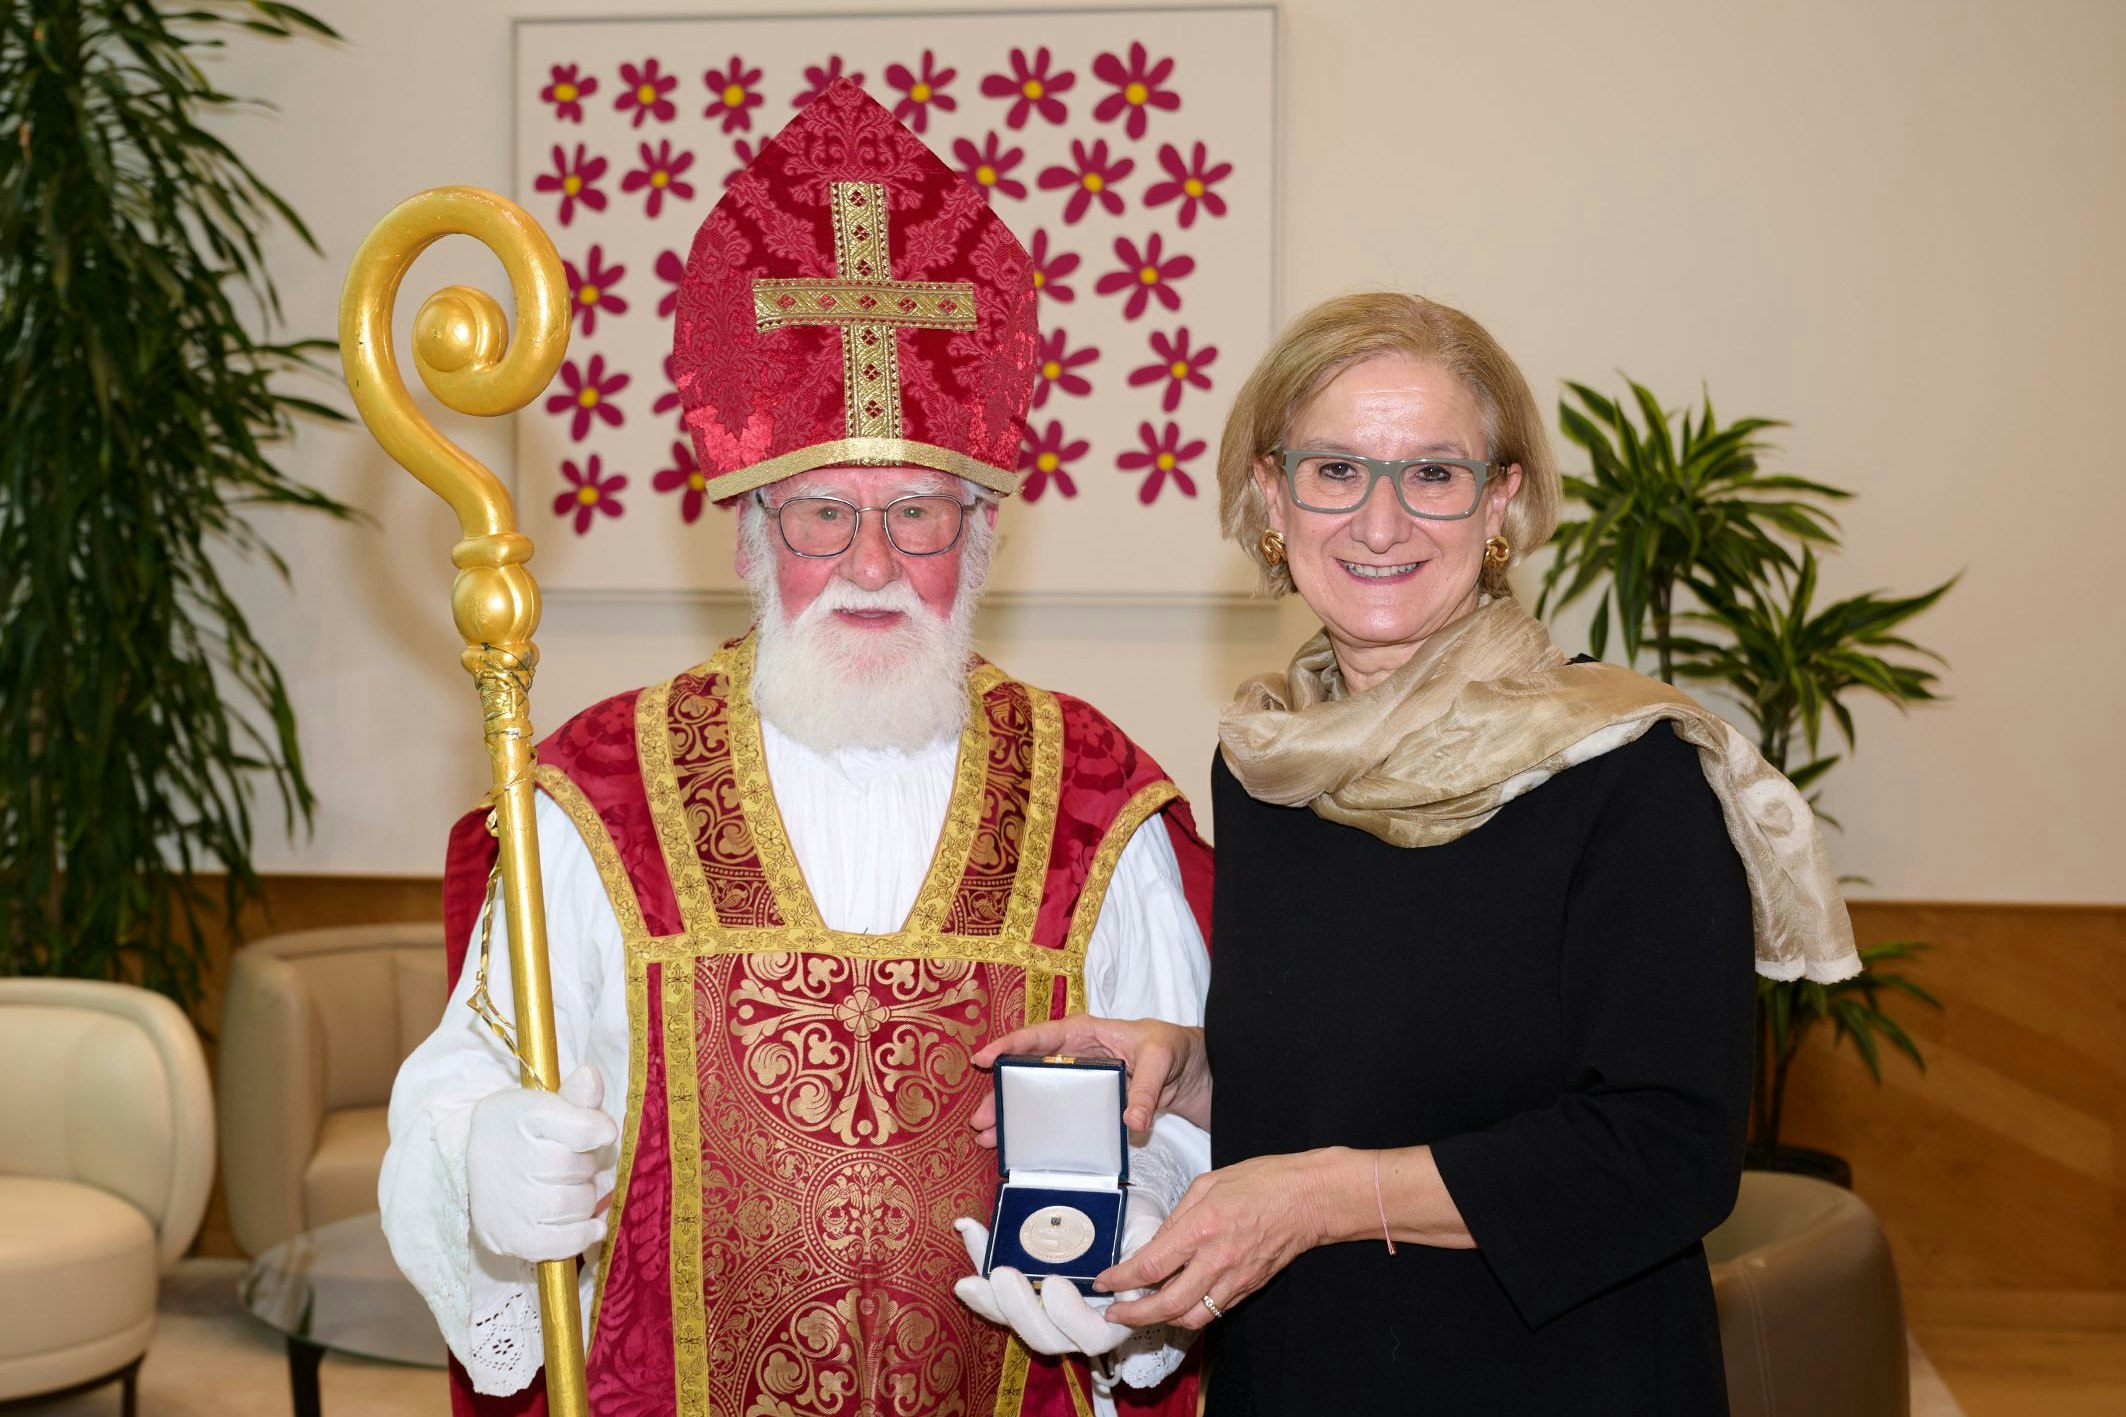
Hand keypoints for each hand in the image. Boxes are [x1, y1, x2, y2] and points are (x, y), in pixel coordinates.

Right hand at [467, 1064, 617, 1262]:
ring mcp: (509, 1203)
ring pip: (578, 1204)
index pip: (582, 1130)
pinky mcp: (511, 1239)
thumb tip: (590, 1076)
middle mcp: (510, 1160)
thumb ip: (575, 1096)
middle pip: (579, 1168)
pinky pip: (565, 1243)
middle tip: (571, 1161)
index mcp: (519, 1117)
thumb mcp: (543, 1104)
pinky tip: (587, 1223)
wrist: (476, 1168)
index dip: (599, 1131)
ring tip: (565, 1186)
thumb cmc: (520, 1132)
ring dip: (583, 1197)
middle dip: (586, 1165)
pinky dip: (584, 1233)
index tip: (600, 1132)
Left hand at [952, 1191, 1167, 1358]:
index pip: (1093, 1335)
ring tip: (968, 1280)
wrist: (1121, 1210)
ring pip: (1015, 1324)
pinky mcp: (1022, 1296)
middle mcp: (1078, 1325)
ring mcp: (1047, 1313)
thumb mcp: (1150, 1234)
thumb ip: (1142, 1255)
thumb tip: (1130, 1274)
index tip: (1054, 1283)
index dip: (1071, 1317)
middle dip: (1019, 1309)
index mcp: (1115, 1318)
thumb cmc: (1138, 1224)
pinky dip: (978, 1272)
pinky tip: (968, 1233)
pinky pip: (996, 1299)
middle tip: (1002, 1274)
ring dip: (988, 1302)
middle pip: (1046, 1338)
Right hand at [970, 1015, 1210, 1137]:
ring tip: (988, 1138)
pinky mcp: (1087, 1101)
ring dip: (1013, 1115)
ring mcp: (1078, 1079)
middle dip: (1002, 1094)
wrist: (1193, 1070)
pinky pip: (1056, 1112)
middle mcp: (1074, 1054)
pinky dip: (1037, 1127)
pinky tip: (1019, 1145)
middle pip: (1028, 1071)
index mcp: (1085, 1033)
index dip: (1009, 1045)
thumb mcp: (1161, 1060)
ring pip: (1036, 1094)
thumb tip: (1132, 1121)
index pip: (1040, 1036)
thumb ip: (1147, 1089)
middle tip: (980, 1120)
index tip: (984, 1058)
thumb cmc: (1174, 1048)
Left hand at [1095, 1153, 1329, 1329]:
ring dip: (1161, 1321)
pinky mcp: (1248, 1288)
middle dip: (1134, 1315)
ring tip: (1142, 1314)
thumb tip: (1156, 1242)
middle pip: (1167, 1304)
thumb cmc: (1261, 1182)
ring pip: (1191, 1318)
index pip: (1151, 1265)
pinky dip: (1190, 1314)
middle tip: (1114, 1314)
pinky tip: (1176, 1305)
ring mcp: (1235, 1279)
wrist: (1309, 1199)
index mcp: (1202, 1228)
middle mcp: (1216, 1260)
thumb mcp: (1208, 1184)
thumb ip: (1177, 1216)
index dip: (1122, 1279)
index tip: (1105, 1282)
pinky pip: (1213, 1311)